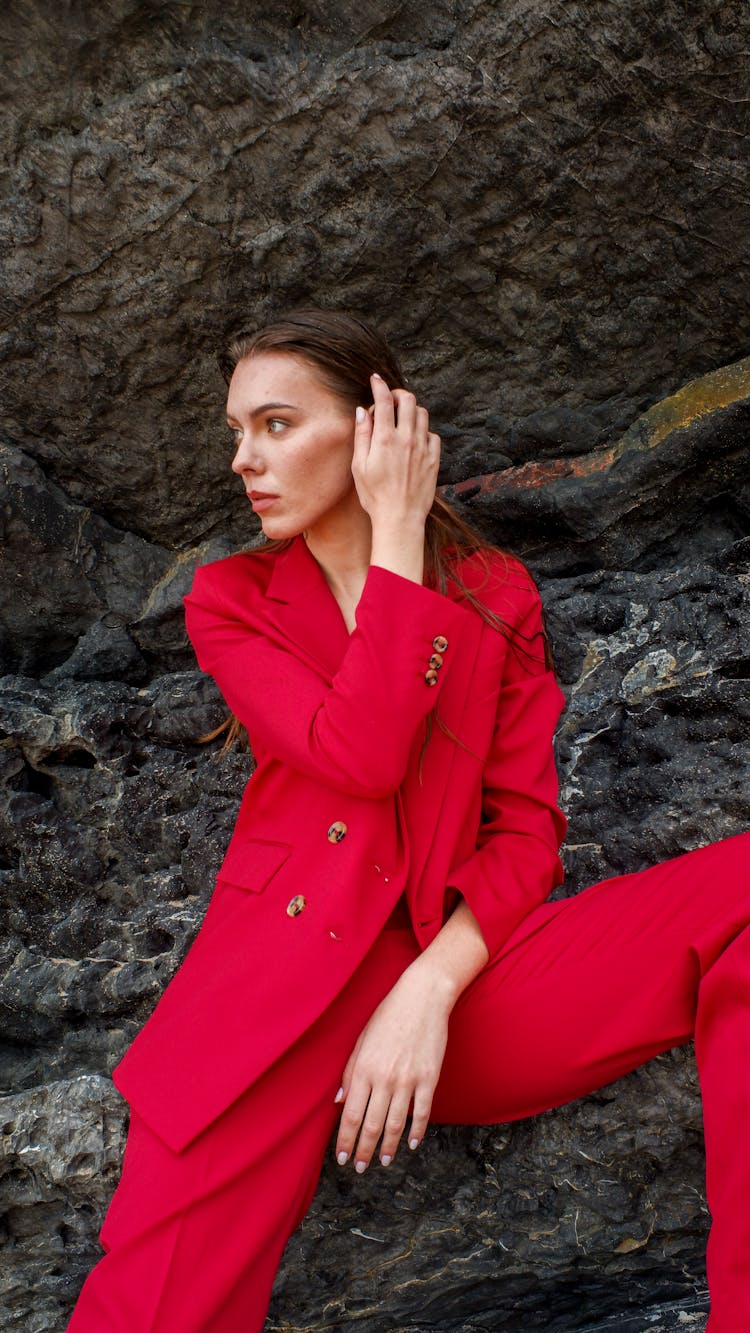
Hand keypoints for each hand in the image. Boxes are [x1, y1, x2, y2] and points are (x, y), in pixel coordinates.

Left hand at [333, 958, 452, 1171]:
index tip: (341, 1156)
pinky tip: (411, 1144)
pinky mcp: (429, 1078)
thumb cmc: (388, 1015)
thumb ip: (350, 1071)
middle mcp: (384, 1078)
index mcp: (364, 1067)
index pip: (351, 1114)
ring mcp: (408, 1079)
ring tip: (383, 1162)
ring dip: (388, 1147)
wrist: (422, 997)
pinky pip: (422, 1112)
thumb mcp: (361, 1039)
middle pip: (372, 1124)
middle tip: (359, 1167)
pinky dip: (416, 1131)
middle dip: (364, 1150)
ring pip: (395, 1123)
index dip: (345, 1139)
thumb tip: (341, 1101)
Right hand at [351, 374, 439, 530]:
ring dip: (411, 411)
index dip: (379, 385)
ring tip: (401, 420)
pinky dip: (423, 431)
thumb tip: (363, 411)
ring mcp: (423, 448)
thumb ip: (362, 435)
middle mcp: (406, 439)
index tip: (375, 379)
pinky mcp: (434, 459)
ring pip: (422, 414)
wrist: (400, 518)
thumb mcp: (359, 466)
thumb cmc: (375, 496)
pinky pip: (432, 434)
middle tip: (390, 400)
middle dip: (398, 393)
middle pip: (408, 400)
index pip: (384, 400)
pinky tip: (414, 440)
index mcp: (385, 439)